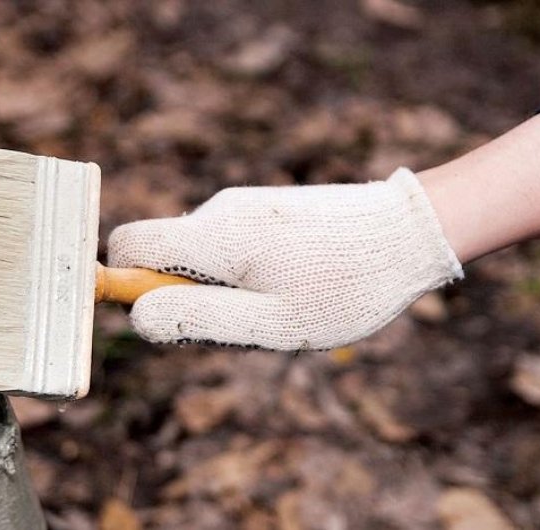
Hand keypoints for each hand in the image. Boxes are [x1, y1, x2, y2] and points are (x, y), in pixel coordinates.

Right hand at [107, 168, 462, 350]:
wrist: (414, 232)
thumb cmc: (347, 287)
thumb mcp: (272, 321)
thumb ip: (198, 318)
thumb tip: (137, 316)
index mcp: (214, 235)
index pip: (127, 244)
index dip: (126, 283)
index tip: (165, 314)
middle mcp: (221, 211)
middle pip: (165, 257)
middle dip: (188, 298)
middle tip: (250, 321)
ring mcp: (245, 206)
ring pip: (201, 257)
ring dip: (224, 292)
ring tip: (285, 305)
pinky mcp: (267, 209)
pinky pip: (231, 248)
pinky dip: (246, 276)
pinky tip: (297, 287)